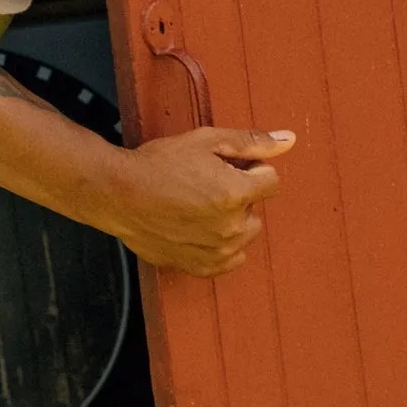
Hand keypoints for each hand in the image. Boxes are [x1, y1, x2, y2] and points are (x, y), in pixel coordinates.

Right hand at [96, 128, 293, 276]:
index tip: (223, 166)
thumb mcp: (205, 140)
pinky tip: (195, 227)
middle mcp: (231, 227)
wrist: (118, 194)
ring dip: (230, 220)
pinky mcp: (201, 267)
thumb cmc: (159, 163)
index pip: (271, 181)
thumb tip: (289, 140)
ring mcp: (217, 251)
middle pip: (256, 208)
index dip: (249, 168)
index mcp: (236, 193)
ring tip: (195, 205)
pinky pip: (229, 258)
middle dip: (239, 195)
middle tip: (203, 183)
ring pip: (244, 233)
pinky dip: (218, 245)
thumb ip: (251, 142)